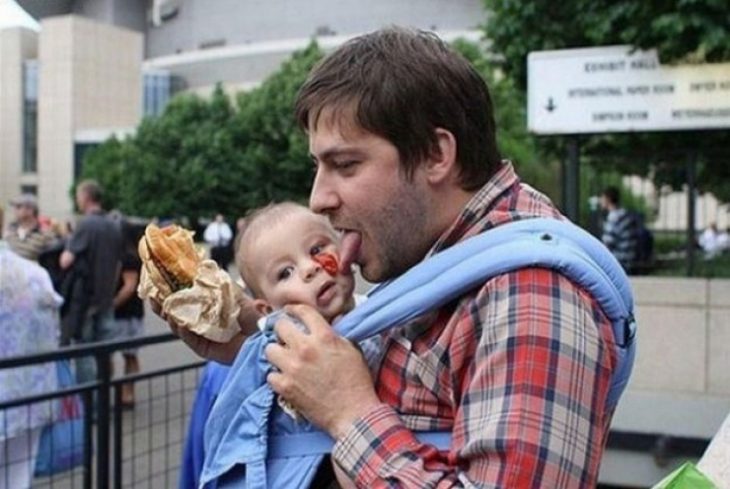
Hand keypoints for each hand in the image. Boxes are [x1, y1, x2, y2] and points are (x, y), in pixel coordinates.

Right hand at [150, 290, 260, 364]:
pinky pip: (190, 338)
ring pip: (177, 326)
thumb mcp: (233, 294)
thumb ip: (218, 283)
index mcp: (201, 309)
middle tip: (152, 293)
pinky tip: (178, 320)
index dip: (167, 290)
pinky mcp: (203, 349)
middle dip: (160, 303)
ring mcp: (198, 336)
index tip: (156, 279)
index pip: (179, 299)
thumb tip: (204, 265)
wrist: (264, 334)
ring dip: (169, 315)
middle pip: (172, 313)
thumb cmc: (250, 315)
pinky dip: (183, 329)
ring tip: (162, 305)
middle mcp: (197, 323)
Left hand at [265, 304, 380, 438]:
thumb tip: (329, 324)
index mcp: (324, 336)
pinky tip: (285, 378)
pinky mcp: (285, 386)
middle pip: (280, 326)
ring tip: (283, 358)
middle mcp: (305, 348)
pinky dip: (277, 376)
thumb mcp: (352, 350)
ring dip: (276, 352)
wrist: (353, 412)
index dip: (294, 309)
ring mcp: (292, 367)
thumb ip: (336, 335)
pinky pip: (270, 374)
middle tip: (286, 336)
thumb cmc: (357, 382)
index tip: (290, 311)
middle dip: (283, 329)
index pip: (303, 311)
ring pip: (269, 349)